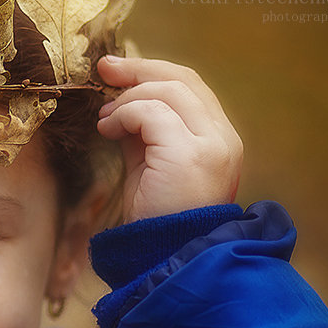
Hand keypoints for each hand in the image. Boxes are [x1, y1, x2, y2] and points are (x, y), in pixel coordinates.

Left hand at [95, 56, 242, 223]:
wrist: (165, 257)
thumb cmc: (157, 217)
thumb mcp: (150, 165)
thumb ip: (144, 132)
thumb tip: (120, 102)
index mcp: (218, 139)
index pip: (191, 87)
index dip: (153, 72)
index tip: (118, 71)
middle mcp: (223, 138)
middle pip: (184, 80)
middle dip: (140, 69)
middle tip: (104, 69)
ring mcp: (212, 145)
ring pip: (169, 90)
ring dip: (128, 98)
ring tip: (105, 120)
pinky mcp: (191, 155)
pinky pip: (153, 113)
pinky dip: (125, 114)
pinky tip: (109, 130)